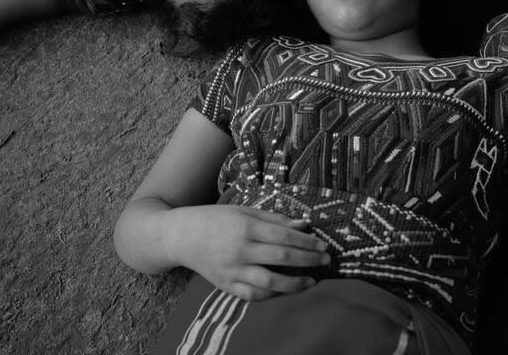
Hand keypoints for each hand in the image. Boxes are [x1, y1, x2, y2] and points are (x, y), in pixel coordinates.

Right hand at [181, 205, 331, 300]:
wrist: (181, 236)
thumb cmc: (216, 219)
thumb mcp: (244, 211)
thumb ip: (275, 219)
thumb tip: (305, 223)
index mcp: (246, 226)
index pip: (284, 235)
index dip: (307, 241)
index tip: (323, 245)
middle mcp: (240, 250)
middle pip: (281, 257)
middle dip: (308, 260)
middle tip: (326, 260)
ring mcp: (232, 270)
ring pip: (269, 281)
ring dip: (295, 283)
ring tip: (312, 281)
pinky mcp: (226, 285)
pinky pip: (253, 295)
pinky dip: (272, 294)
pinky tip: (286, 289)